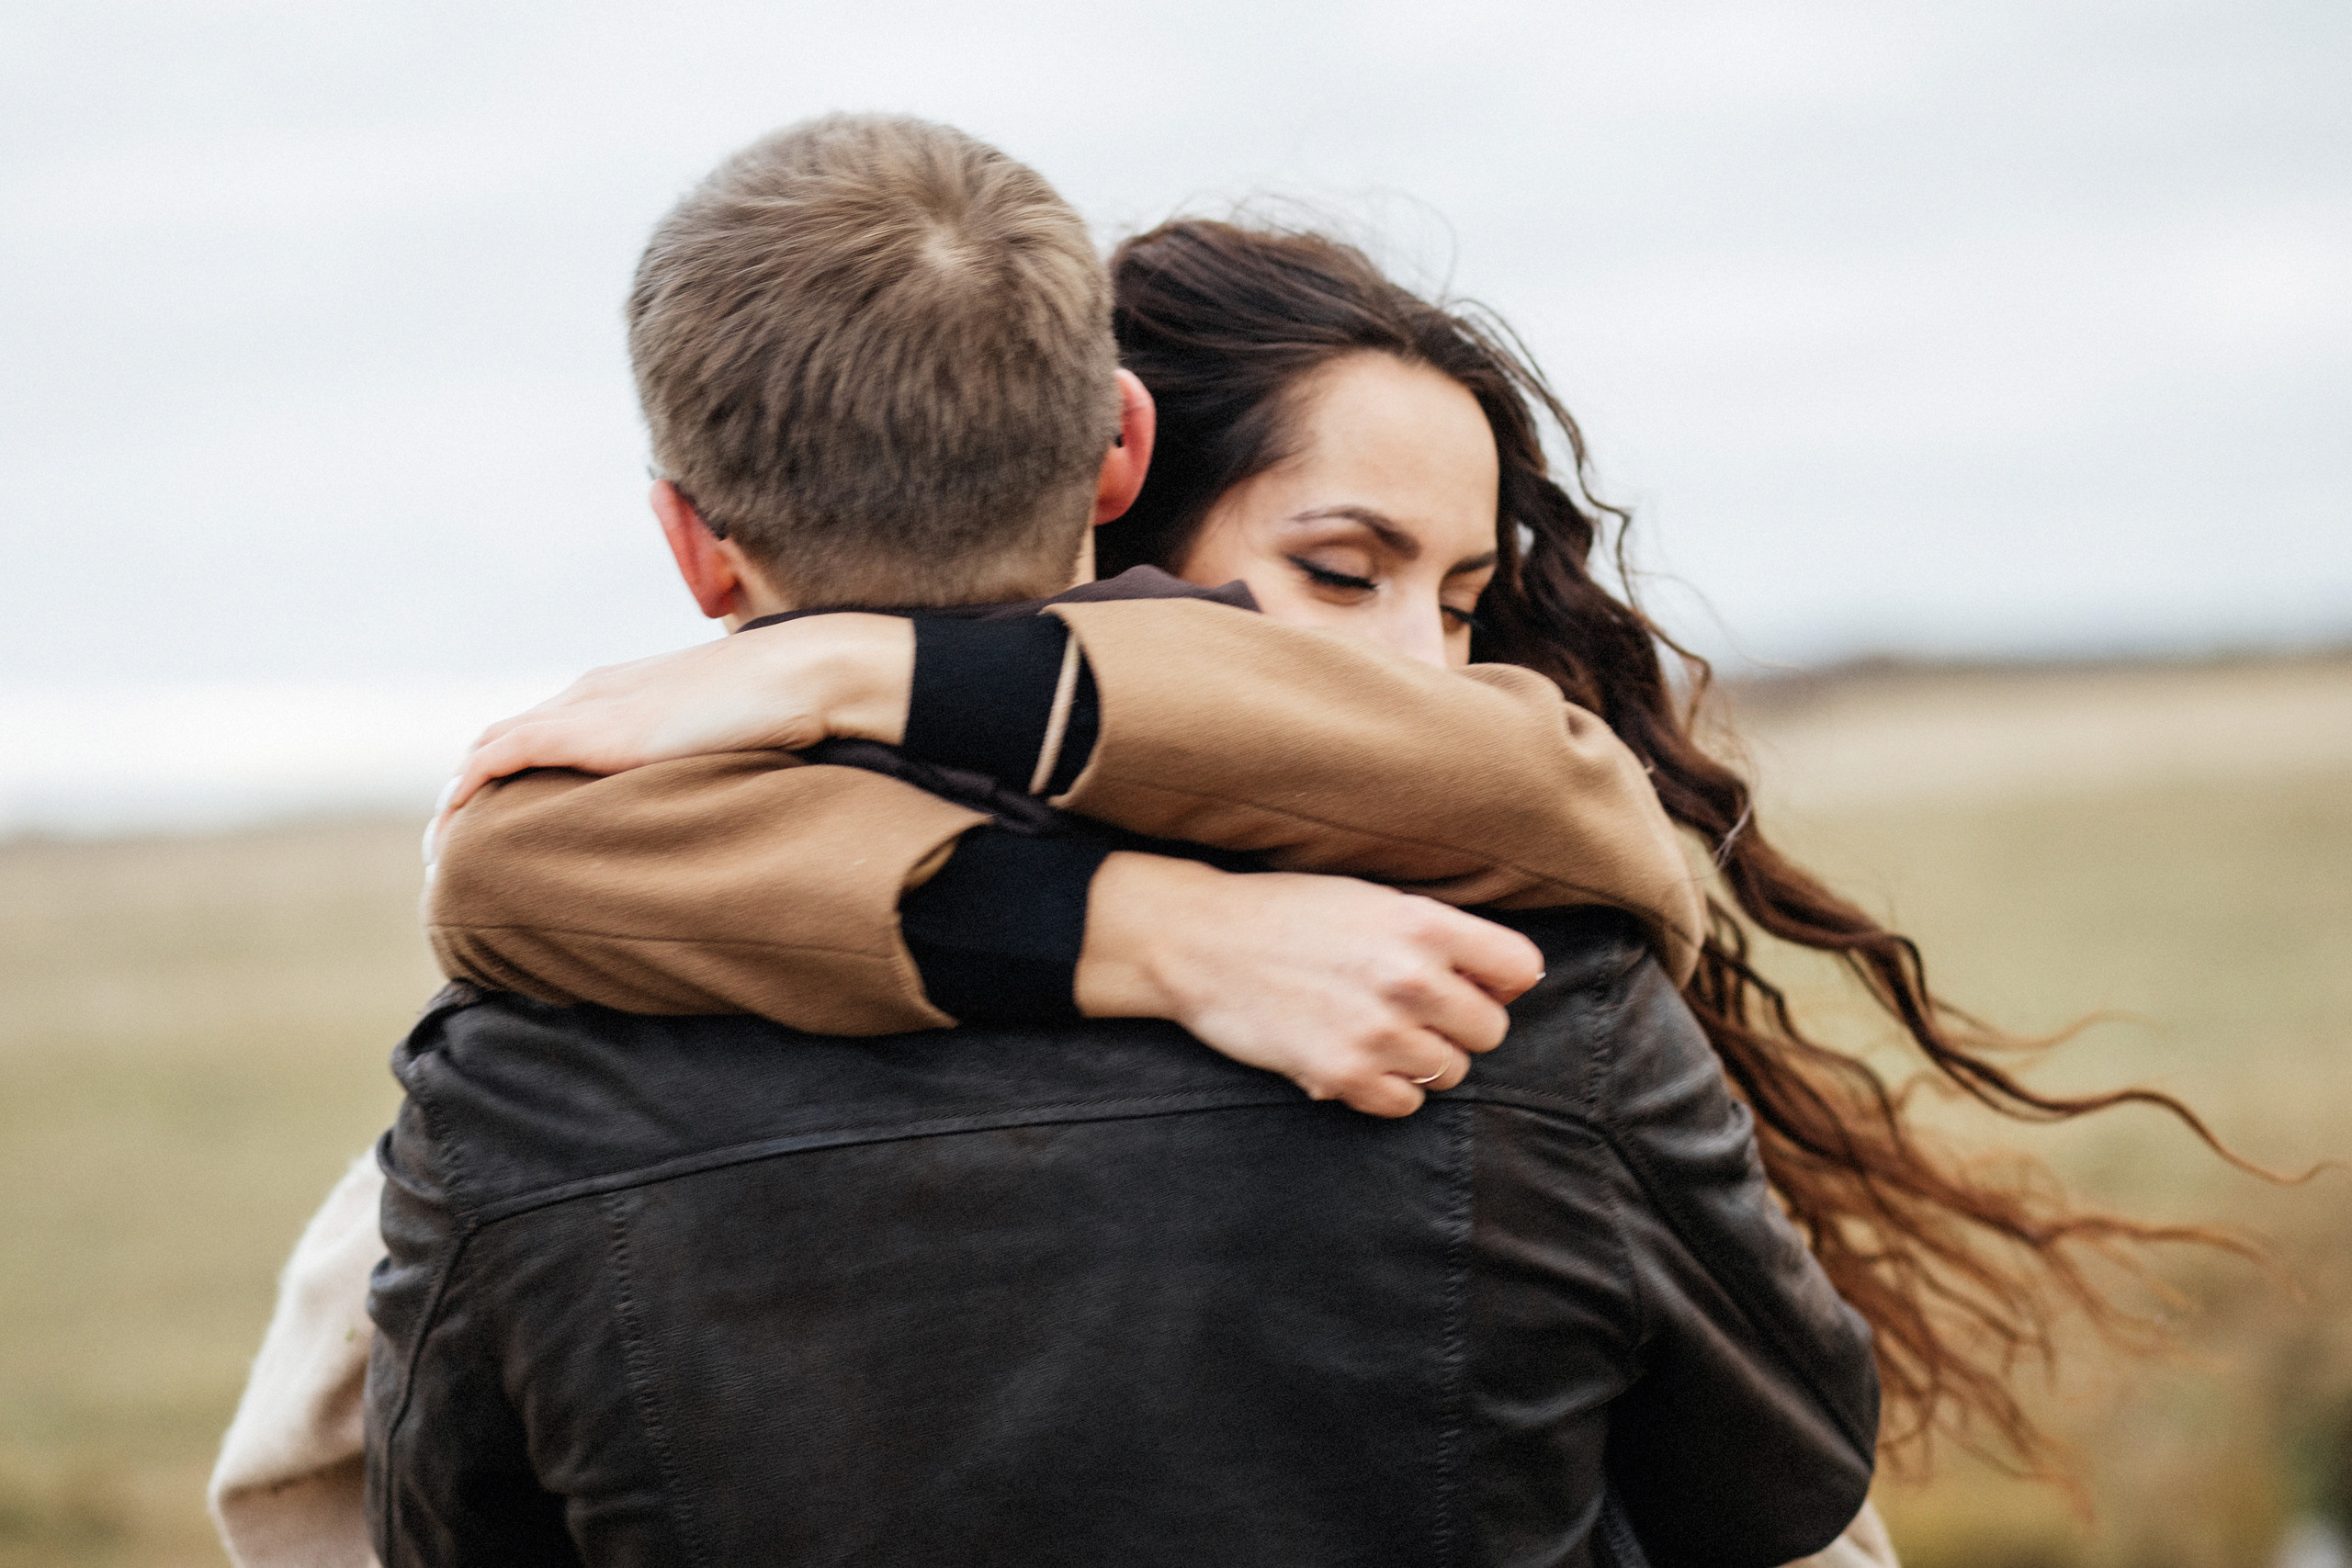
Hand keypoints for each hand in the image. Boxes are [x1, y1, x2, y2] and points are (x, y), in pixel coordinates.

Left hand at [427, 614, 914, 848]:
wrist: (799, 677)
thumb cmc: (782, 709)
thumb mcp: (723, 737)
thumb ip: (697, 761)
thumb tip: (712, 801)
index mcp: (623, 691)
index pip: (546, 726)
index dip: (511, 770)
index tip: (500, 819)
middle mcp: (593, 693)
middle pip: (504, 733)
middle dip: (471, 786)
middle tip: (458, 844)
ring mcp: (589, 708)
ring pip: (491, 744)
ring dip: (459, 795)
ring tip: (446, 850)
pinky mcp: (591, 731)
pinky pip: (501, 755)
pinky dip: (470, 788)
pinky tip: (457, 826)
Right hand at [1075, 854, 1544, 1117]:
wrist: (1199, 941)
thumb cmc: (1287, 912)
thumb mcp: (1372, 898)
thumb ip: (1439, 933)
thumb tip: (1509, 978)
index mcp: (1423, 924)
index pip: (1521, 969)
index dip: (1503, 981)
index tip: (1477, 984)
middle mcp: (1411, 979)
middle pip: (1491, 1030)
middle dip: (1461, 1025)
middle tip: (1417, 1012)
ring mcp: (1378, 1032)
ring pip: (1451, 1072)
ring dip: (1422, 1059)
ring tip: (1378, 1033)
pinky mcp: (1342, 1075)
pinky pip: (1406, 1105)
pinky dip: (1389, 1090)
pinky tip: (1360, 1060)